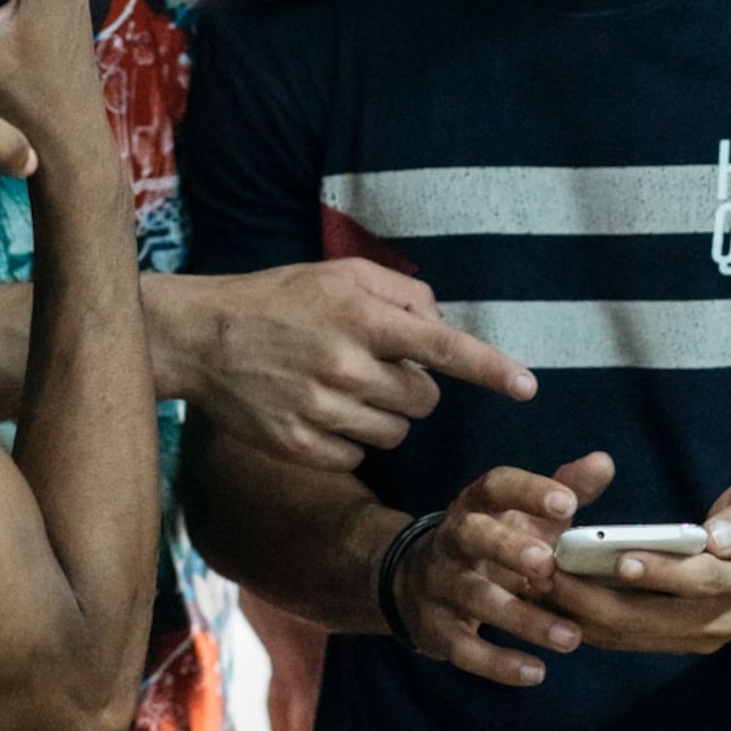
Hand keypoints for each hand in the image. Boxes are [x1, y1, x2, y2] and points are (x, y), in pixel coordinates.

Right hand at [156, 260, 536, 468]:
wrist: (204, 338)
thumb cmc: (282, 299)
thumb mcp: (343, 275)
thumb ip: (403, 294)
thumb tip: (444, 328)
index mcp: (361, 318)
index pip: (443, 347)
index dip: (490, 369)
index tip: (527, 387)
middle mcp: (345, 367)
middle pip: (425, 399)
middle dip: (415, 386)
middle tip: (378, 365)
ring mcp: (322, 412)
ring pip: (396, 433)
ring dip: (385, 414)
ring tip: (344, 386)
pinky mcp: (301, 447)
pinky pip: (358, 455)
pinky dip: (351, 438)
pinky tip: (320, 410)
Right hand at [394, 451, 613, 686]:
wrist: (417, 581)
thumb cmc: (492, 542)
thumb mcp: (524, 515)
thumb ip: (565, 490)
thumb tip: (604, 462)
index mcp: (476, 505)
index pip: (496, 487)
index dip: (528, 491)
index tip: (567, 503)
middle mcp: (451, 540)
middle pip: (472, 536)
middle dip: (507, 548)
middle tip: (547, 565)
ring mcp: (439, 586)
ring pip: (474, 598)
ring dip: (521, 618)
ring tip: (570, 636)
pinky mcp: (436, 630)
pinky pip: (464, 649)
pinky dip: (498, 663)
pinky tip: (536, 672)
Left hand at [547, 480, 730, 655]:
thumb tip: (717, 538)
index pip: (697, 581)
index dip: (659, 572)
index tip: (617, 557)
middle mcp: (716, 621)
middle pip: (648, 619)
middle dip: (592, 598)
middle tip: (547, 571)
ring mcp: (695, 640)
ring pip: (630, 636)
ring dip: (580, 616)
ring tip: (537, 587)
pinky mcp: (678, 644)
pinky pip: (627, 640)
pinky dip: (589, 625)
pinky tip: (553, 605)